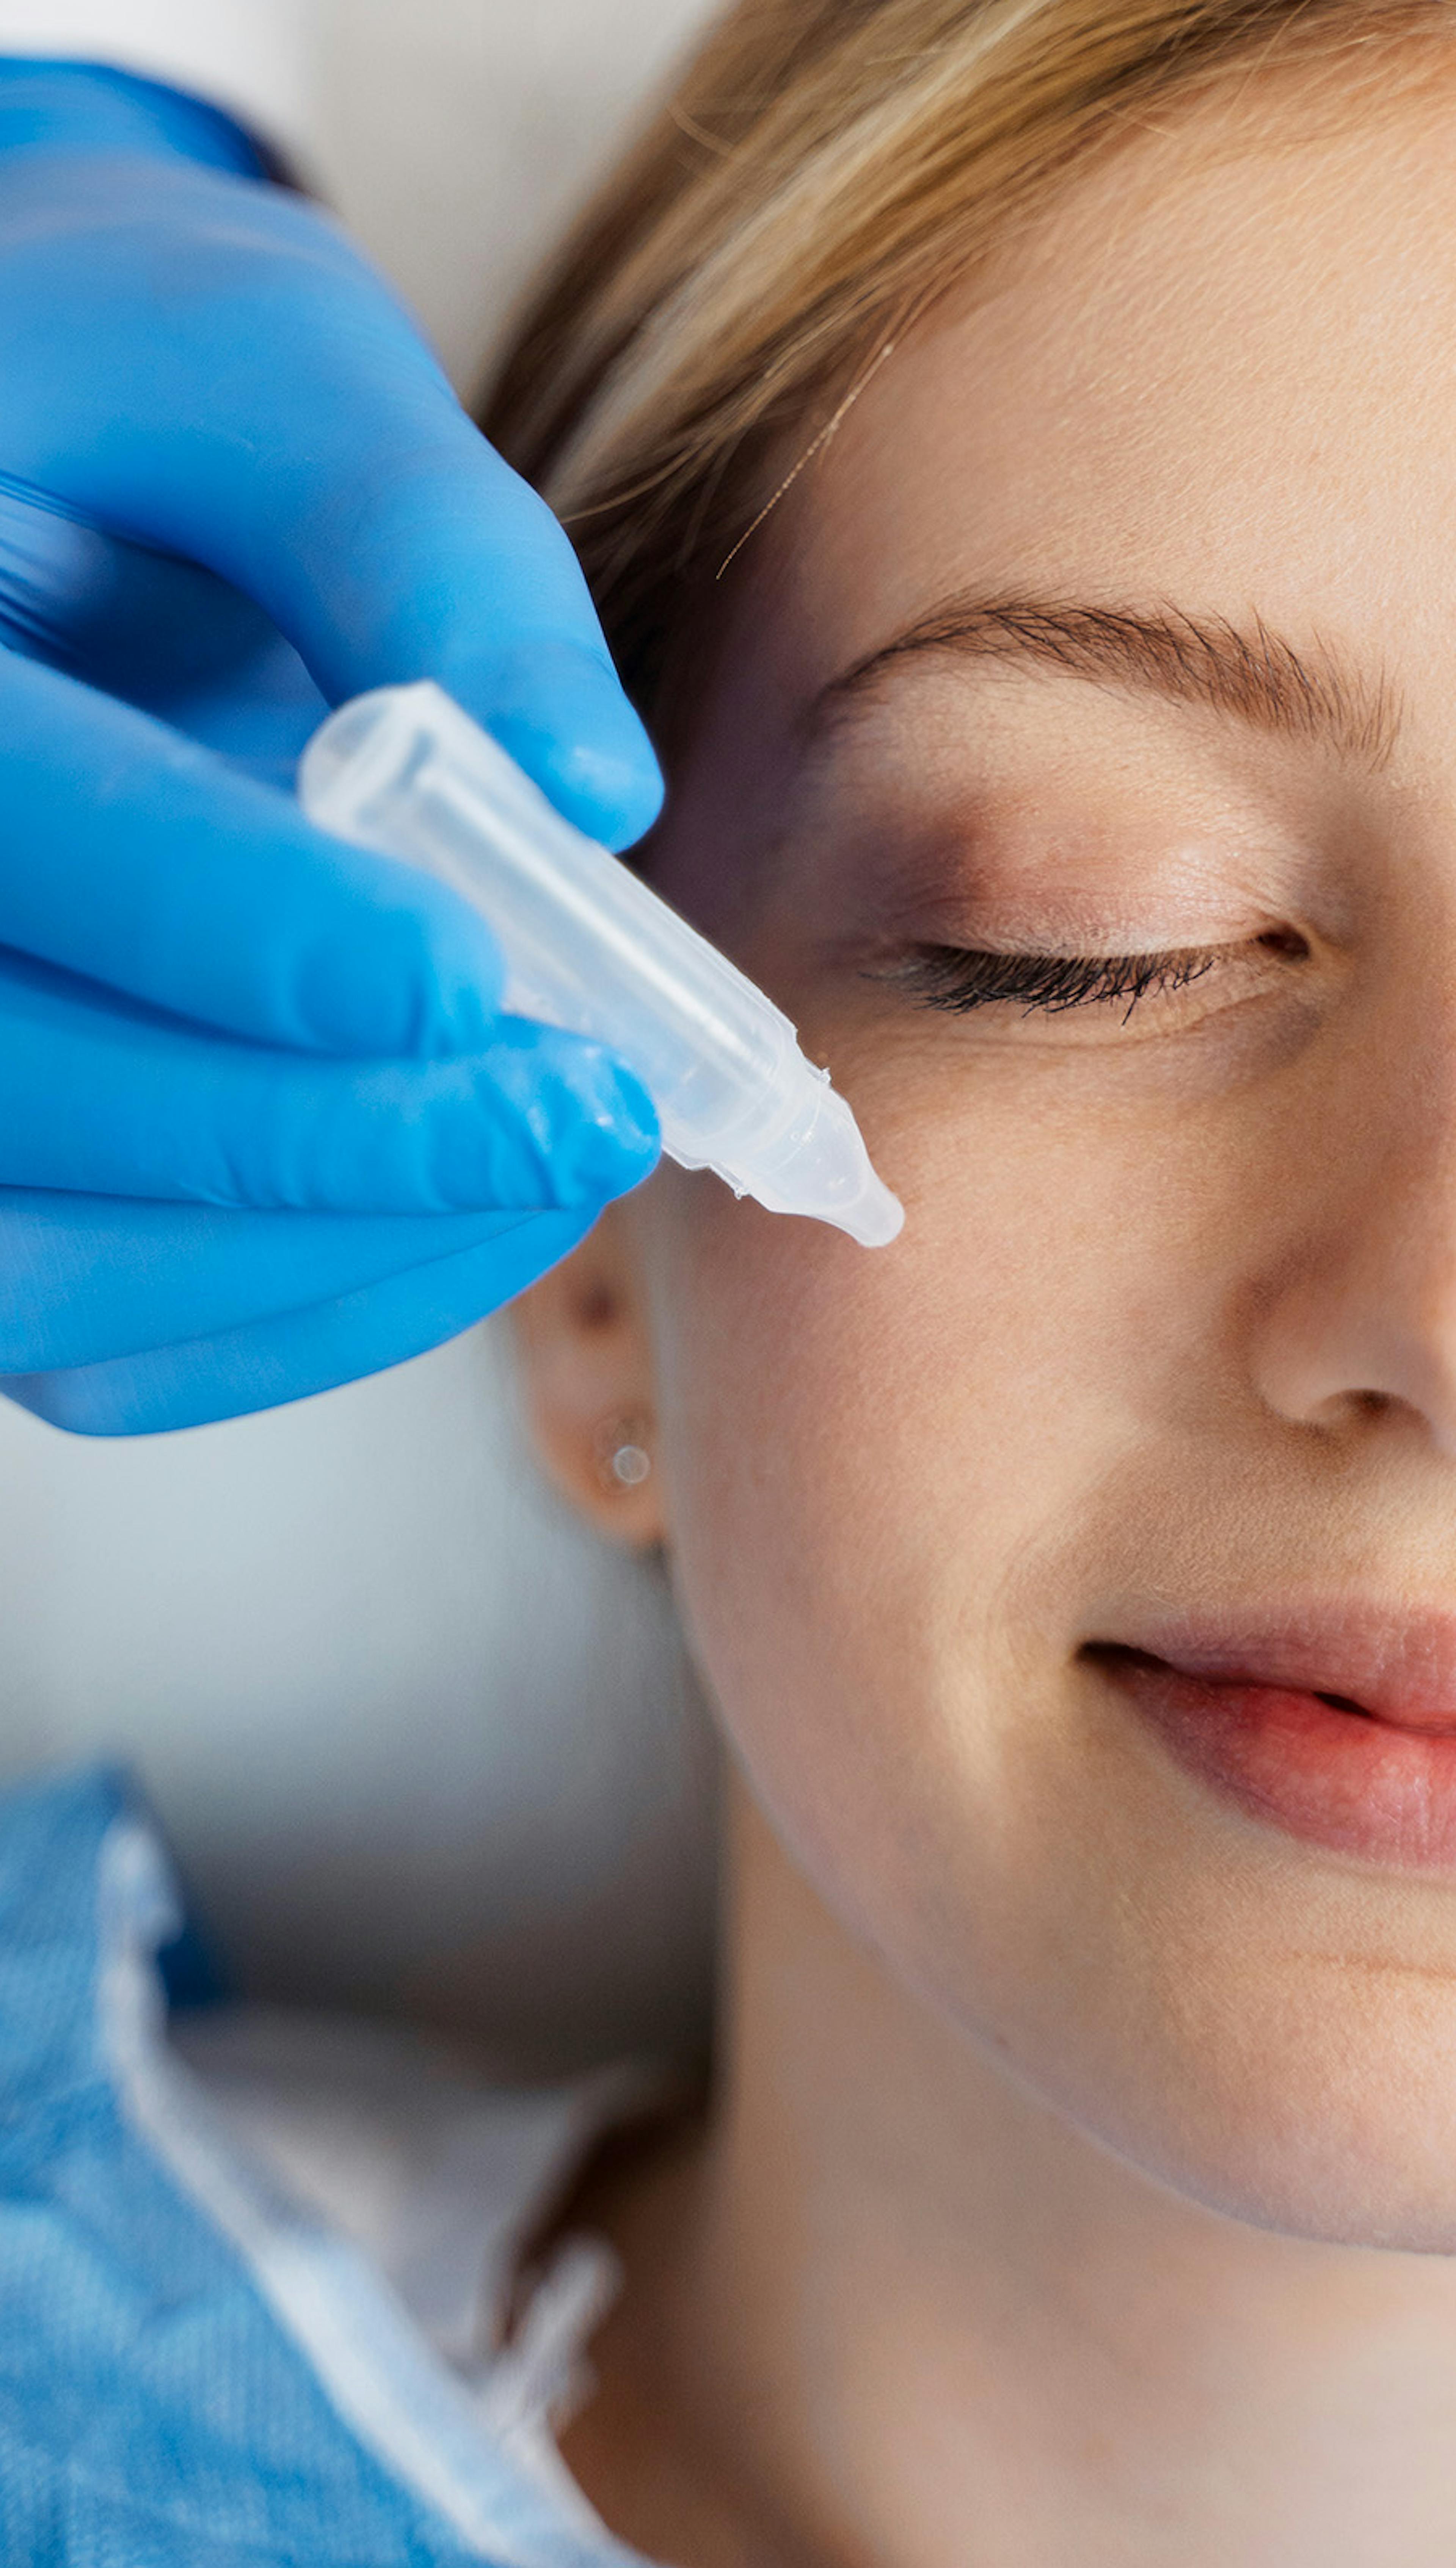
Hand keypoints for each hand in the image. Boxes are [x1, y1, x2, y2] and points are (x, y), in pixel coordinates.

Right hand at [0, 64, 661, 1434]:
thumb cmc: (141, 409)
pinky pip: (102, 1342)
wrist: (43, 504)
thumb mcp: (269, 372)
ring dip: (332, 1244)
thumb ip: (419, 544)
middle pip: (16, 1084)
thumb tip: (590, 793)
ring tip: (562, 1151)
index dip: (222, 919)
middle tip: (588, 1108)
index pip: (2, 818)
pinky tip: (480, 1209)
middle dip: (318, 1132)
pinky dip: (308, 1305)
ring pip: (41, 1271)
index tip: (464, 973)